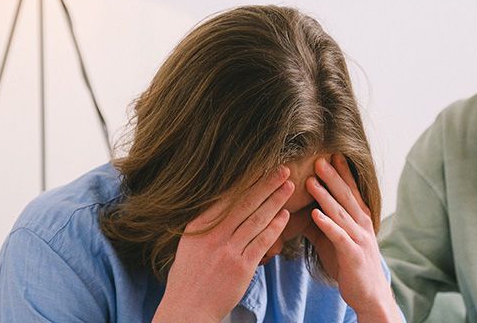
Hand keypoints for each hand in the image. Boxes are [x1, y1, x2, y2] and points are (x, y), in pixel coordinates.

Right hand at [153, 166, 293, 322]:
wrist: (188, 309)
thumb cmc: (188, 277)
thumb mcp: (189, 244)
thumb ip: (206, 225)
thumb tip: (221, 206)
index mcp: (198, 226)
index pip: (227, 197)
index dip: (247, 180)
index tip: (262, 167)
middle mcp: (213, 235)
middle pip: (245, 203)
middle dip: (267, 184)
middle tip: (283, 170)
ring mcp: (228, 250)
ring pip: (257, 219)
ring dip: (276, 201)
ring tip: (289, 187)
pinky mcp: (241, 267)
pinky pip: (262, 242)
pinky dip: (275, 227)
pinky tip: (285, 216)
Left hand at [304, 154, 401, 321]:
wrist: (371, 295)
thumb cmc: (351, 266)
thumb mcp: (337, 241)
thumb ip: (324, 224)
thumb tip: (304, 210)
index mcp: (361, 219)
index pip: (352, 191)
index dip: (343, 173)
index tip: (333, 154)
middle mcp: (362, 225)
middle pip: (346, 196)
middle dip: (333, 177)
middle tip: (319, 159)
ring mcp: (359, 239)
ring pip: (340, 213)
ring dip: (325, 196)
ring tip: (311, 181)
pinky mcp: (353, 255)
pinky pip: (338, 236)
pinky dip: (327, 224)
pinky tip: (315, 214)